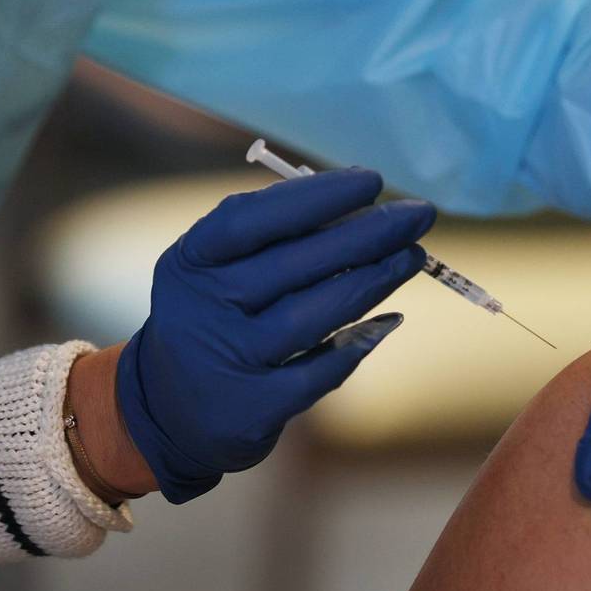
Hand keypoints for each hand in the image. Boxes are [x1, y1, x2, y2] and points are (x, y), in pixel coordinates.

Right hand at [117, 169, 435, 502]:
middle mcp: (203, 309)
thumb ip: (275, 238)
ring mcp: (228, 361)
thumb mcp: (220, 270)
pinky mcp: (254, 408)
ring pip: (315, 316)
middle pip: (295, 265)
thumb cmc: (218, 316)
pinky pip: (322, 370)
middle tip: (417, 215)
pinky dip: (359, 343)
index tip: (370, 180)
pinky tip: (390, 318)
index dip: (314, 197)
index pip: (252, 219)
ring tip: (413, 256)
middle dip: (367, 233)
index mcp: (192, 261)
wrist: (172, 410)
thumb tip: (364, 207)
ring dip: (374, 281)